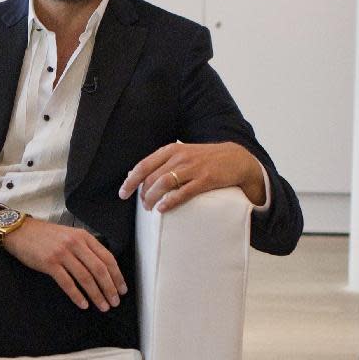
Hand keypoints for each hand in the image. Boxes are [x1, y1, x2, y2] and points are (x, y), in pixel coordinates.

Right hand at [2, 216, 127, 311]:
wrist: (20, 232)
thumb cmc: (45, 236)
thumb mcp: (69, 235)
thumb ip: (85, 247)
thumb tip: (102, 268)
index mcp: (83, 237)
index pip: (107, 258)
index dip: (117, 275)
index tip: (122, 289)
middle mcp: (75, 243)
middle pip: (99, 269)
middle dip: (110, 288)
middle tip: (115, 302)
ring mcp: (62, 253)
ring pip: (85, 277)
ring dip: (96, 294)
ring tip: (103, 306)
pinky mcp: (49, 263)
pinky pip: (67, 283)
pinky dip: (77, 295)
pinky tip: (83, 304)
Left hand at [118, 141, 266, 212]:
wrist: (235, 158)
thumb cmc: (205, 159)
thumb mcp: (182, 153)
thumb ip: (163, 162)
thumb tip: (138, 175)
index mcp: (171, 150)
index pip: (144, 165)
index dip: (131, 181)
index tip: (123, 194)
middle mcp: (179, 157)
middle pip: (151, 177)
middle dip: (143, 194)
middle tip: (143, 205)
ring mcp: (192, 168)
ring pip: (163, 184)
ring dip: (153, 198)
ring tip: (150, 209)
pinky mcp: (205, 179)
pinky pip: (183, 192)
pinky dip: (170, 201)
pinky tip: (163, 208)